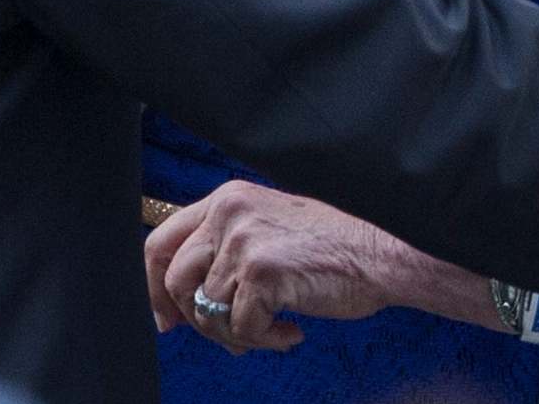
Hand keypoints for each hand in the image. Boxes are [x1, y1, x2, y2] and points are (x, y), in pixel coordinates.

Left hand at [144, 181, 394, 353]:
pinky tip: (293, 332)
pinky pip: (240, 328)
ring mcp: (244, 241)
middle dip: (195, 319)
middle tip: (226, 336)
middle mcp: (229, 212)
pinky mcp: (262, 273)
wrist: (384, 253)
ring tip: (272, 331)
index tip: (167, 318)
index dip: (154, 286)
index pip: (161, 241)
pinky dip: (264, 340)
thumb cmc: (335, 247)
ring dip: (237, 334)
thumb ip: (227, 246)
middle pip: (175, 280)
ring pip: (207, 310)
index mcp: (228, 198)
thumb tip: (183, 298)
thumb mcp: (270, 226)